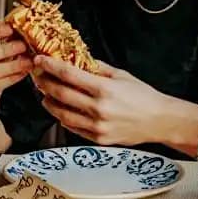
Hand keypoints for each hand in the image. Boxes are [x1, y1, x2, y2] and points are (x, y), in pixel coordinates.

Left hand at [32, 55, 169, 146]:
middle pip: (60, 94)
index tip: (39, 59)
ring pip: (61, 114)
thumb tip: (76, 59)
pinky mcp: (98, 139)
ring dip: (48, 101)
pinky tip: (60, 108)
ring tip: (44, 93)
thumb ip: (96, 68)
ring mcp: (96, 126)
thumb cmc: (143, 96)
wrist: (160, 121)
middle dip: (44, 82)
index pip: (68, 75)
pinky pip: (72, 127)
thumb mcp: (121, 75)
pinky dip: (62, 117)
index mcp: (104, 89)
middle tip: (37, 75)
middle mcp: (98, 109)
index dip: (50, 66)